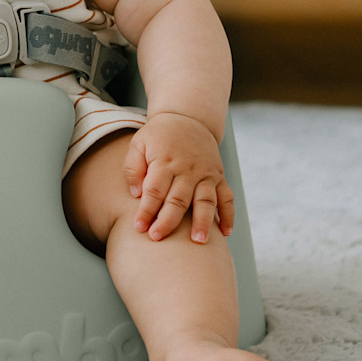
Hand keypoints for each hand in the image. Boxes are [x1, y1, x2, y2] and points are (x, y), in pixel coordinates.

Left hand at [123, 114, 234, 244]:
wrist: (188, 118)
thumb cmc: (158, 136)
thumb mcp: (138, 144)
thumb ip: (133, 168)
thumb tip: (135, 195)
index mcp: (165, 161)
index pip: (154, 190)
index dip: (146, 210)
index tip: (139, 227)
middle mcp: (187, 169)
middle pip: (178, 199)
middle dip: (168, 221)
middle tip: (157, 238)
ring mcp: (206, 173)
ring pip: (205, 200)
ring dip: (202, 222)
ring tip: (198, 242)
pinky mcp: (218, 176)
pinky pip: (227, 197)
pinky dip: (228, 215)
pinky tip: (225, 233)